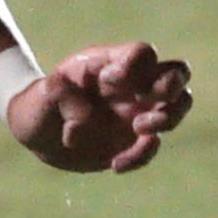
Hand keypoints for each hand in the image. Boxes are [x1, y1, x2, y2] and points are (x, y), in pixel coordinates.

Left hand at [5, 40, 191, 175]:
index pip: (143, 53)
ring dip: (168, 119)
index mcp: (111, 64)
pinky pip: (153, 145)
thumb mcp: (44, 93)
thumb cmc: (41, 102)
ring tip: (139, 129)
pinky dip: (141, 156)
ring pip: (180, 105)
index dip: (136, 66)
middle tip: (144, 104)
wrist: (37, 131)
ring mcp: (138, 111)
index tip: (108, 82)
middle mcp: (133, 85)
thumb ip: (63, 96)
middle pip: (178, 72)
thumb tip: (87, 122)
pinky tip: (114, 164)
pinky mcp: (135, 140)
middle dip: (172, 88)